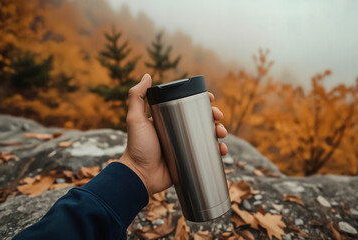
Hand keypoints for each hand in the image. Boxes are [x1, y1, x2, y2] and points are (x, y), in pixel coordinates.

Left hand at [118, 74, 227, 194]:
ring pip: (208, 136)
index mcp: (168, 120)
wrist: (140, 175)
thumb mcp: (135, 119)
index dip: (201, 101)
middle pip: (202, 120)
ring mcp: (185, 146)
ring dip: (219, 132)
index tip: (211, 98)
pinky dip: (218, 151)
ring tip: (221, 134)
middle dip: (214, 117)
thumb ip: (137, 97)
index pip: (188, 106)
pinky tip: (222, 150)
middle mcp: (178, 131)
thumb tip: (147, 75)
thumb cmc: (136, 146)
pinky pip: (208, 154)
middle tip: (218, 118)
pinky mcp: (190, 161)